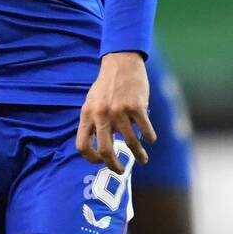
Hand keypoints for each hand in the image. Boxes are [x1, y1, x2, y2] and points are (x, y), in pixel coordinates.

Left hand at [75, 50, 155, 171]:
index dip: (90, 159)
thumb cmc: (107, 85)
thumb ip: (93, 122)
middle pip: (105, 150)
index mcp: (87, 115)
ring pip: (130, 142)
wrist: (121, 62)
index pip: (82, 145)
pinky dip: (149, 138)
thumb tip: (99, 148)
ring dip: (139, 155)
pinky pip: (145, 129)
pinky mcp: (136, 106)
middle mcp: (101, 114)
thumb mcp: (92, 102)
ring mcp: (119, 111)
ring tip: (143, 159)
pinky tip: (151, 140)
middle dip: (114, 166)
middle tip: (120, 171)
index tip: (100, 162)